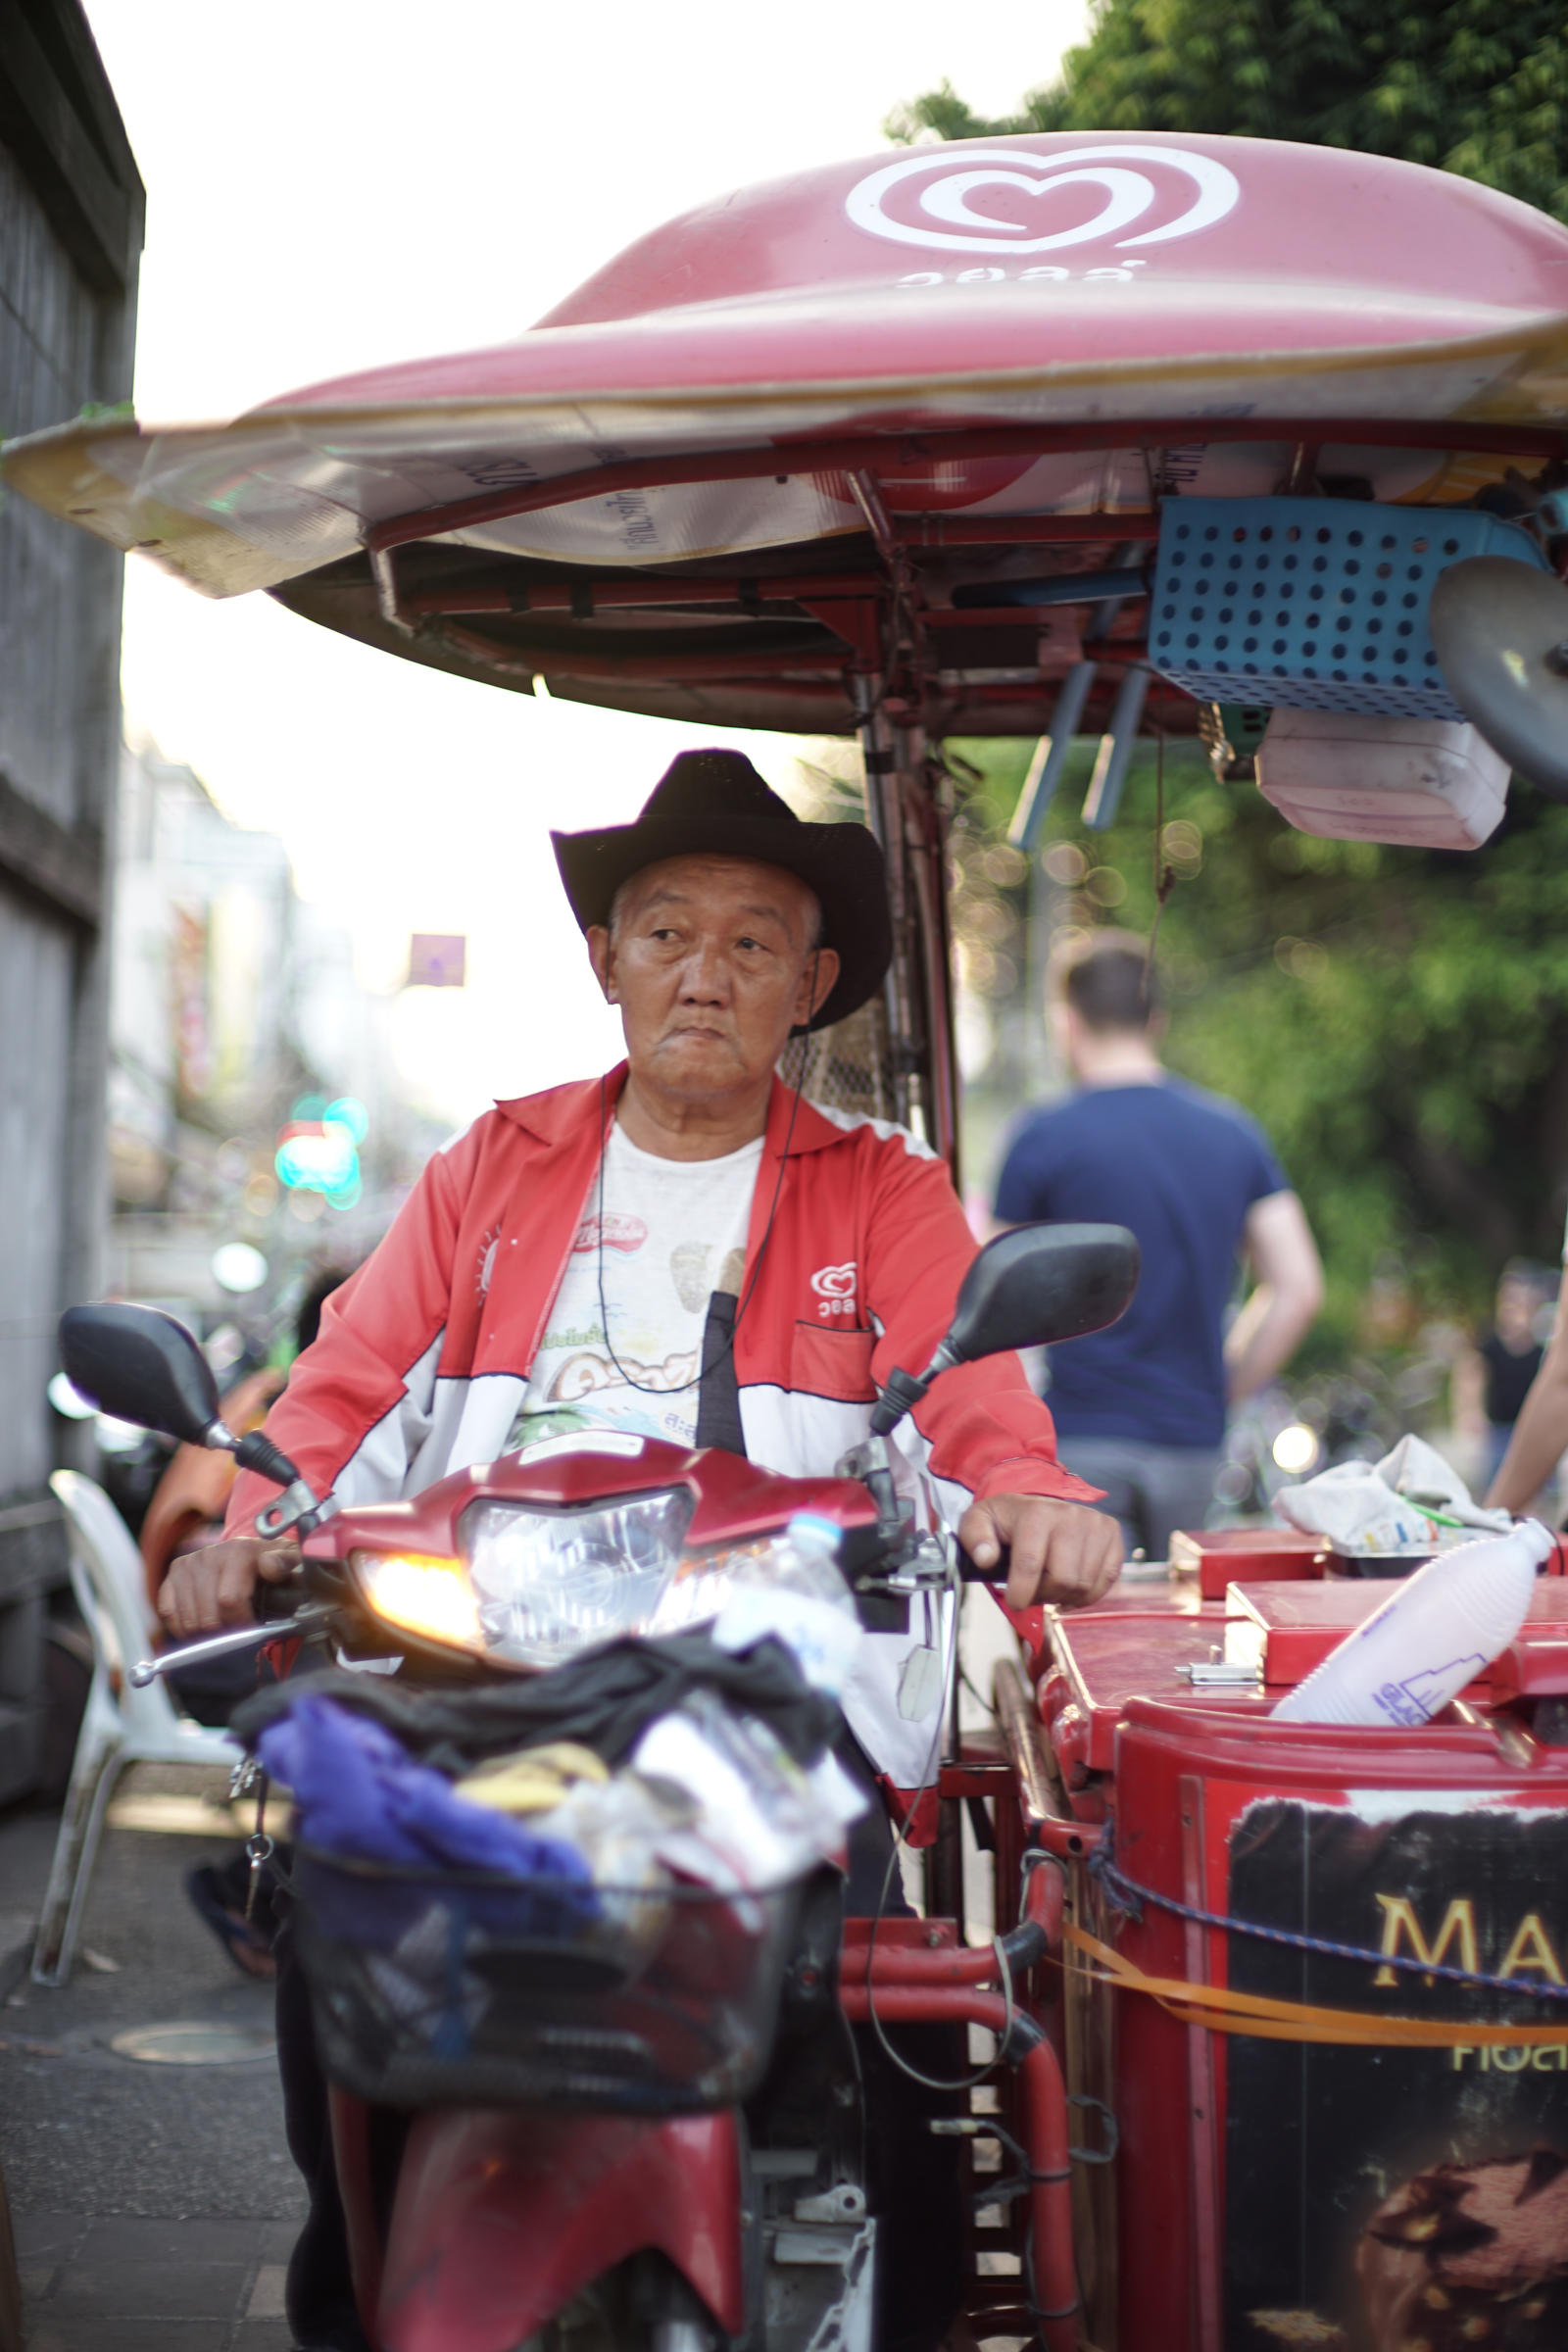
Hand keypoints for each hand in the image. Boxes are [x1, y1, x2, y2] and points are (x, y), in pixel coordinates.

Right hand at [157, 1536, 300, 1640]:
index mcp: (239, 1550)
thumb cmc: (274, 1565)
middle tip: (238, 1632)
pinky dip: (182, 1628)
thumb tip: (271, 1566)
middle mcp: (210, 1553)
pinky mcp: (173, 1573)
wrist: (251, 1553)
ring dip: (205, 1635)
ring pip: (188, 1619)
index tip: (252, 1629)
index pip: (229, 1600)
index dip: (241, 1623)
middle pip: (208, 1616)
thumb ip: (287, 1563)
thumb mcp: (291, 1562)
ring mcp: (188, 1563)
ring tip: (223, 1630)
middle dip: (225, 1632)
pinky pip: (168, 1612)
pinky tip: (200, 1628)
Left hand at [958, 1494, 1121, 1612]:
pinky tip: (1070, 1588)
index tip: (1014, 1602)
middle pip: (1063, 1580)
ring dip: (1063, 1596)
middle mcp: (1071, 1516)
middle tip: (1032, 1591)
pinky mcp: (1113, 1536)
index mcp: (1036, 1513)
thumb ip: (974, 1539)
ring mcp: (1096, 1525)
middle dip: (1043, 1595)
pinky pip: (1106, 1582)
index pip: (1030, 1565)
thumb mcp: (979, 1523)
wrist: (1037, 1506)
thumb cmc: (1007, 1520)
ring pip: (1084, 1585)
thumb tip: (986, 1558)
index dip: (1020, 1593)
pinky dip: (1087, 1595)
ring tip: (1049, 1586)